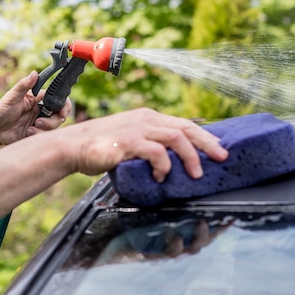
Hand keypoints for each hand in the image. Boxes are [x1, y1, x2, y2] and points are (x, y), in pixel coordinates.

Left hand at [0, 71, 71, 147]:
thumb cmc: (1, 110)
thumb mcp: (12, 96)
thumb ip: (24, 85)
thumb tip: (34, 73)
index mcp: (39, 99)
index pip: (58, 100)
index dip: (64, 106)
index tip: (62, 112)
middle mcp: (42, 110)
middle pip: (60, 115)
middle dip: (53, 121)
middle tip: (39, 122)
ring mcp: (40, 122)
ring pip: (54, 127)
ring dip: (45, 128)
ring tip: (31, 128)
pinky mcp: (37, 133)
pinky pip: (45, 135)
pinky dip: (38, 135)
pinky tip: (28, 133)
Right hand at [65, 107, 228, 180]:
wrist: (73, 147)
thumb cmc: (102, 148)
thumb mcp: (131, 142)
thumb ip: (150, 147)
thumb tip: (171, 162)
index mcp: (149, 118)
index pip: (183, 124)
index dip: (204, 136)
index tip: (218, 148)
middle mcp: (146, 120)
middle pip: (185, 128)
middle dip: (207, 143)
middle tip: (221, 157)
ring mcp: (137, 129)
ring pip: (175, 137)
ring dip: (190, 157)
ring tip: (195, 174)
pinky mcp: (128, 142)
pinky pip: (155, 151)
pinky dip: (163, 165)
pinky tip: (161, 177)